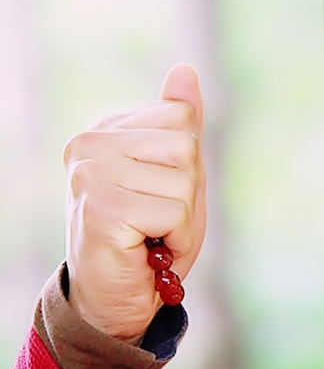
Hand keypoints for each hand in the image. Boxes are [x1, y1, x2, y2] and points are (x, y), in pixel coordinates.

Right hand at [63, 64, 206, 342]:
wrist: (116, 298)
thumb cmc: (148, 234)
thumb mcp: (174, 173)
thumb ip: (180, 124)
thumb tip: (185, 70)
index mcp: (106, 127)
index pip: (183, 119)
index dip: (188, 165)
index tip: (159, 191)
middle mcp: (90, 143)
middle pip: (187, 146)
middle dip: (188, 192)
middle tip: (158, 220)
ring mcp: (90, 174)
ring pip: (184, 182)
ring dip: (183, 220)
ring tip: (152, 235)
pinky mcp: (101, 209)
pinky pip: (175, 213)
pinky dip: (175, 239)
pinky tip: (147, 250)